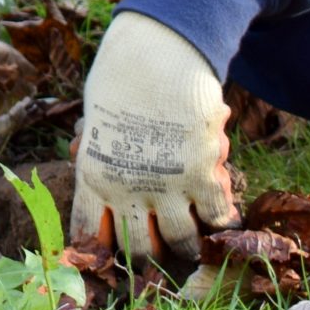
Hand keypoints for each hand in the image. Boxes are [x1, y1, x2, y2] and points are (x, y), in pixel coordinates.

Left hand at [70, 11, 239, 264]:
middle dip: (145, 256)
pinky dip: (222, 220)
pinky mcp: (203, 175)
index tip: (102, 255)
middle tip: (153, 254)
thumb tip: (95, 168)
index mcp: (93, 175)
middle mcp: (127, 189)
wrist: (157, 53)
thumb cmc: (120, 76)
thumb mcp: (95, 118)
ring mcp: (168, 186)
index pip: (87, 229)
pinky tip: (221, 218)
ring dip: (187, 244)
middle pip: (137, 247)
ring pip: (181, 240)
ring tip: (190, 245)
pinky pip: (218, 215)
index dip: (95, 247)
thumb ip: (99, 152)